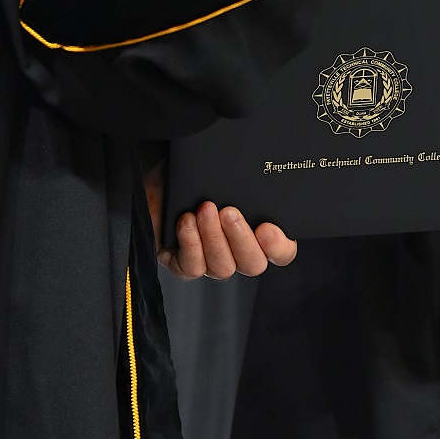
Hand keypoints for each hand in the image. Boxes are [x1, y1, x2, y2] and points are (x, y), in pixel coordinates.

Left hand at [143, 167, 296, 277]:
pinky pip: (192, 267)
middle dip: (241, 239)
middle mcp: (236, 252)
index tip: (267, 228)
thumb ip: (245, 179)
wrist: (158, 178)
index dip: (278, 246)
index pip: (281, 251)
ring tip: (205, 209)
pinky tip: (186, 221)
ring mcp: (210, 262)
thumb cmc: (194, 173)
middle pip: (253, 264)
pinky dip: (191, 243)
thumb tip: (260, 170)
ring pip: (223, 267)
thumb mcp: (222, 171)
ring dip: (214, 237)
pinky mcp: (182, 264)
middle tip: (229, 212)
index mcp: (257, 232)